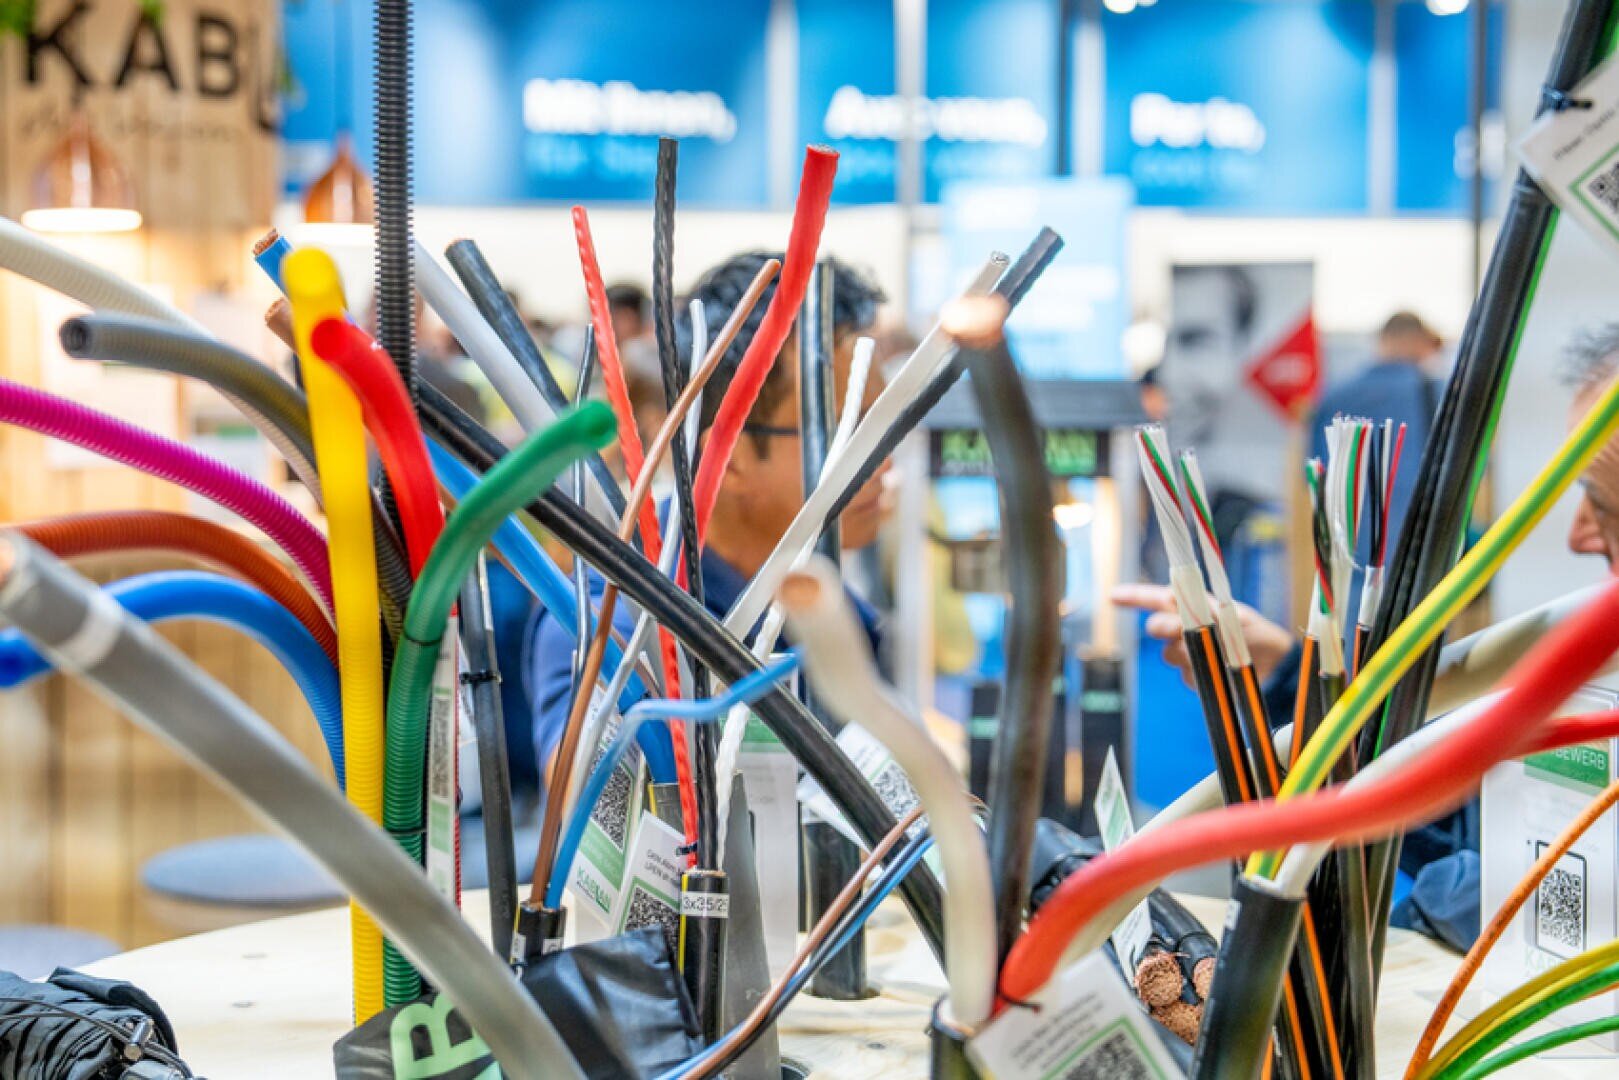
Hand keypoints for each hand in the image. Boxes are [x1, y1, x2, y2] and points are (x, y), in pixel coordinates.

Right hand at [1112, 583, 1295, 684]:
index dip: (1133, 597)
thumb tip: (1172, 625)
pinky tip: (1216, 670)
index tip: (1112, 596)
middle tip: (1175, 631)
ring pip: (1169, 653)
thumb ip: (1198, 621)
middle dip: (1162, 628)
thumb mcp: (1229, 621)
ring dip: (1186, 653)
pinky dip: (1197, 671)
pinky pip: (1184, 673)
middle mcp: (1187, 628)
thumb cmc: (1255, 635)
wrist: (1275, 667)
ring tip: (1214, 653)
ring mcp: (1188, 653)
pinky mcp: (1193, 675)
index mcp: (1194, 606)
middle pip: (1157, 627)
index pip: (1157, 598)